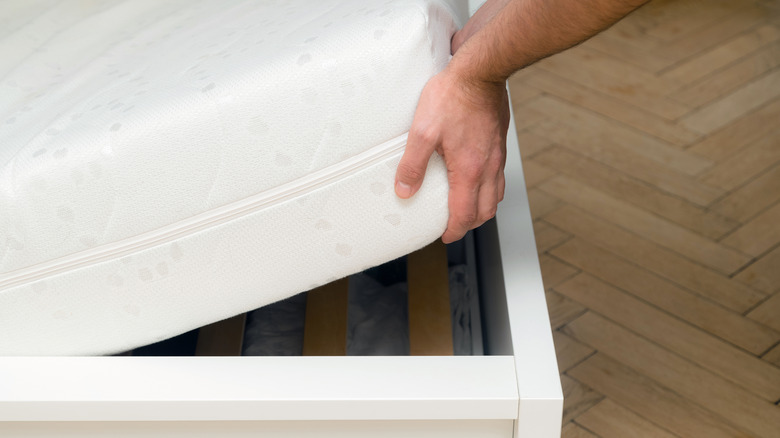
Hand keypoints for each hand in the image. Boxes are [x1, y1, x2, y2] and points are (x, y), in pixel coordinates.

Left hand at [394, 66, 508, 242]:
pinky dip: (489, 188)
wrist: (480, 71)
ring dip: (482, 207)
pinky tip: (476, 178)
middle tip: (453, 225)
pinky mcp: (499, 143)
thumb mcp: (422, 131)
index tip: (445, 236)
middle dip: (469, 224)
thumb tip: (405, 190)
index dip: (454, 230)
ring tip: (465, 207)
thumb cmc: (452, 97)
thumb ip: (413, 164)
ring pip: (496, 194)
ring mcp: (497, 155)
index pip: (465, 214)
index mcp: (469, 170)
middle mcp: (488, 167)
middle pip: (485, 210)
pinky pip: (499, 176)